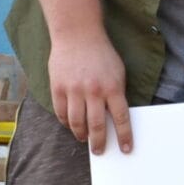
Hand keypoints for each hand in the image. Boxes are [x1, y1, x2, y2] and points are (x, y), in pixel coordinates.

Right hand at [50, 30, 133, 154]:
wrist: (77, 34)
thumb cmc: (101, 54)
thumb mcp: (118, 72)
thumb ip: (116, 93)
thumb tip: (114, 117)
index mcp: (113, 87)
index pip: (121, 118)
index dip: (124, 136)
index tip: (125, 149)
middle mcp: (94, 91)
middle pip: (97, 125)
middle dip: (99, 142)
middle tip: (99, 150)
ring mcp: (74, 90)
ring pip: (77, 123)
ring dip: (81, 135)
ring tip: (84, 138)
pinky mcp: (58, 88)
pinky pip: (61, 113)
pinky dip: (66, 123)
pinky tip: (70, 125)